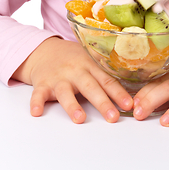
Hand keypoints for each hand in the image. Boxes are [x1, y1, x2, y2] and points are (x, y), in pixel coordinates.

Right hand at [12, 37, 132, 122]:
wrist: (44, 51)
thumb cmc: (73, 59)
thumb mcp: (90, 60)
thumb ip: (105, 73)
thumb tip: (132, 90)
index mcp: (90, 65)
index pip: (107, 79)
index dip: (119, 93)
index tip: (129, 105)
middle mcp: (75, 71)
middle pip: (90, 87)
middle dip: (102, 102)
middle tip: (113, 117)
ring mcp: (58, 78)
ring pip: (65, 92)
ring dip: (72, 105)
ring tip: (80, 118)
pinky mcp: (42, 84)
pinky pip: (38, 94)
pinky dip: (36, 103)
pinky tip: (37, 112)